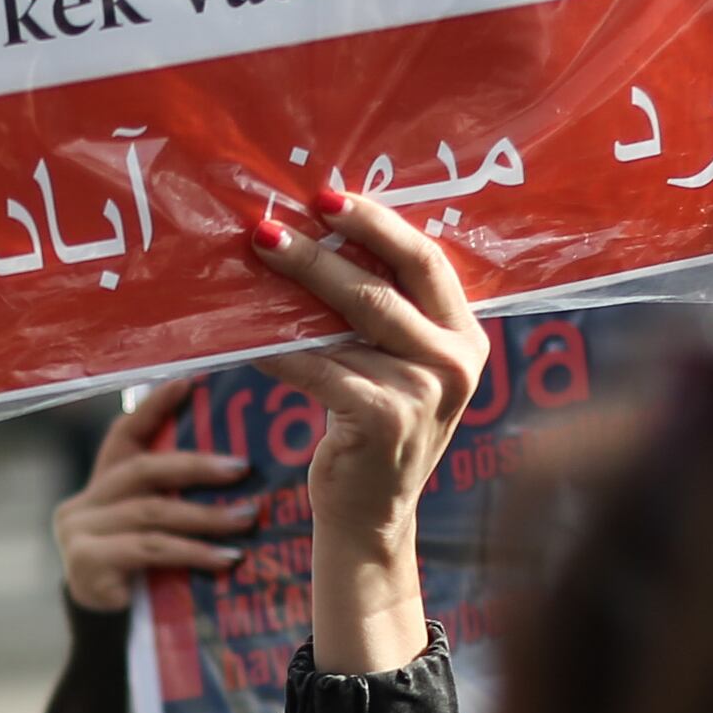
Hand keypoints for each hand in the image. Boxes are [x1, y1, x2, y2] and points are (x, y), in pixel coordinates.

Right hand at [54, 380, 258, 614]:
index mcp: (99, 486)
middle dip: (196, 465)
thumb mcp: (154, 534)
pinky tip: (226, 560)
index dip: (155, 407)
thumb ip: (171, 501)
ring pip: (152, 512)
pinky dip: (193, 552)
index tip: (191, 383)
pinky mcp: (86, 562)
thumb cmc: (142, 580)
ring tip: (247, 520)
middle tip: (242, 468)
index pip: (124, 434)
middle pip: (143, 470)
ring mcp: (78, 532)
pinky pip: (150, 549)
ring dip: (206, 516)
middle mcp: (82, 502)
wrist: (109, 639)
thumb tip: (239, 473)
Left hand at [243, 190, 485, 676]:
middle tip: (269, 225)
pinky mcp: (385, 418)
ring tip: (251, 267)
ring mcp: (425, 392)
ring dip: (290, 294)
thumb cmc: (375, 430)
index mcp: (466, 336)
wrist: (372, 516)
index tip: (326, 196)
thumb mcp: (397, 366)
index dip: (377, 222)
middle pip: (382, 285)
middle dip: (321, 251)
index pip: (426, 260)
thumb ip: (385, 314)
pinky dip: (279, 349)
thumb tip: (317, 237)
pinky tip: (246, 336)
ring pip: (345, 325)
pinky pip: (318, 367)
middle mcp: (456, 361)